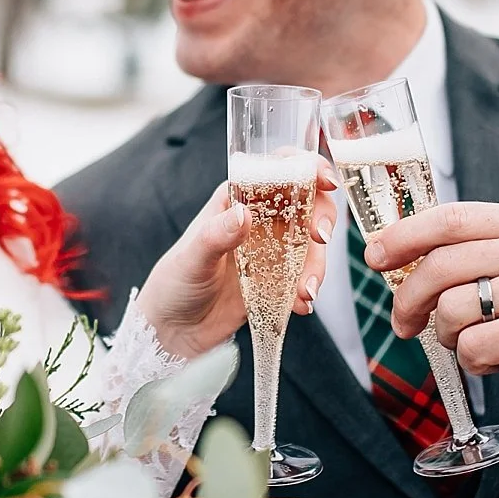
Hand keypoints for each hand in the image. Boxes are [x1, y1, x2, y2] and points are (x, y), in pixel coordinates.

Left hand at [135, 163, 338, 359]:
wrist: (174, 329)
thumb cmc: (174, 283)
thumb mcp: (192, 257)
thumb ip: (216, 235)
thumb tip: (244, 213)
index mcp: (237, 199)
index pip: (278, 170)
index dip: (306, 168)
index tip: (325, 181)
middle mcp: (259, 220)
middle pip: (306, 204)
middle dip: (322, 219)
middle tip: (318, 240)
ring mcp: (271, 250)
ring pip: (311, 244)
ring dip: (316, 264)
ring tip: (304, 291)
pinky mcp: (277, 280)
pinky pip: (304, 277)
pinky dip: (308, 289)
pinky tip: (300, 305)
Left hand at [365, 201, 498, 437]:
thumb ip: (467, 253)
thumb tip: (390, 251)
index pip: (449, 218)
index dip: (403, 236)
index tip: (374, 256)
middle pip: (441, 265)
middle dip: (408, 299)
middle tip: (403, 323)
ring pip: (451, 309)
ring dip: (449, 335)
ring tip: (474, 341)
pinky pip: (472, 346)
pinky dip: (473, 361)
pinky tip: (498, 359)